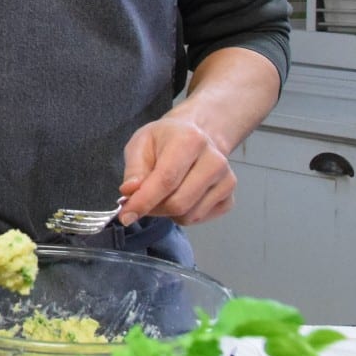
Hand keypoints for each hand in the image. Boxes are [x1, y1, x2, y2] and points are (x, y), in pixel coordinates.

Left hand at [118, 115, 236, 227]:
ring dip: (167, 213)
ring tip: (162, 194)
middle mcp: (215, 161)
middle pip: (178, 203)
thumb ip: (134, 169)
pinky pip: (199, 219)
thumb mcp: (141, 144)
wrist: (198, 136)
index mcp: (190, 141)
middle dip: (153, 208)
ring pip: (189, 215)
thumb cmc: (165, 140)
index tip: (125, 215)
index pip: (166, 180)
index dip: (144, 201)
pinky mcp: (230, 199)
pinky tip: (180, 196)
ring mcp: (227, 181)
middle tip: (141, 200)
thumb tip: (130, 192)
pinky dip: (182, 215)